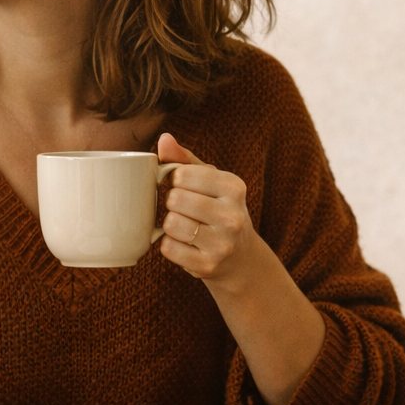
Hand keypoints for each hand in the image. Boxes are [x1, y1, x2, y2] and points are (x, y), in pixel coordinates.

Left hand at [156, 132, 258, 284]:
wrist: (239, 257)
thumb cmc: (218, 209)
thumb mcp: (210, 181)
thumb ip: (184, 160)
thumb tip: (164, 139)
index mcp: (234, 187)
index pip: (182, 174)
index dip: (176, 180)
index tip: (186, 188)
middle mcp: (233, 216)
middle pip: (175, 199)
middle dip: (172, 203)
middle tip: (185, 209)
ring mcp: (223, 244)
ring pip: (171, 224)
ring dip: (170, 225)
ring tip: (185, 226)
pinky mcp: (208, 265)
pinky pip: (168, 248)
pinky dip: (169, 245)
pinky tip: (185, 243)